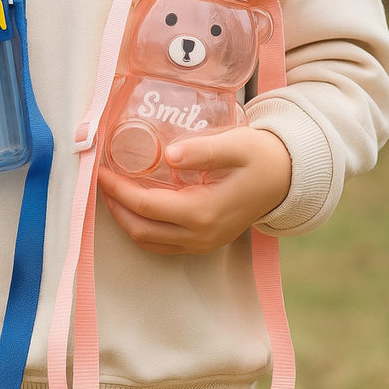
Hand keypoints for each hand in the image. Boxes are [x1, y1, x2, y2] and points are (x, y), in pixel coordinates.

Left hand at [97, 126, 290, 255]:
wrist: (287, 179)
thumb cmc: (261, 157)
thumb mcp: (236, 145)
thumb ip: (203, 150)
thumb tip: (169, 155)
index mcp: (204, 212)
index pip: (147, 207)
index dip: (119, 190)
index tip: (101, 170)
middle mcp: (201, 235)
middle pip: (142, 231)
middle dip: (115, 207)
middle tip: (100, 181)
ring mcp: (204, 243)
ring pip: (150, 242)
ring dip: (126, 219)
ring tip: (112, 191)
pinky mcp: (206, 241)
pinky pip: (164, 243)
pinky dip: (143, 226)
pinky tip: (136, 204)